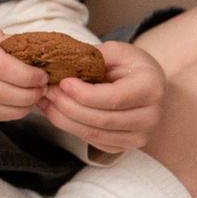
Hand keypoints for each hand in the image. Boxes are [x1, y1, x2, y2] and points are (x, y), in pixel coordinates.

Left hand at [38, 39, 165, 152]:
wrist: (148, 87)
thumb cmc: (131, 66)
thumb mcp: (118, 51)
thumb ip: (94, 56)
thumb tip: (63, 64)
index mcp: (150, 89)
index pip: (113, 98)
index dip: (84, 94)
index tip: (63, 83)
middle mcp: (149, 117)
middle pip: (101, 119)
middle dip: (68, 106)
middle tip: (47, 91)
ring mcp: (138, 136)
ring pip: (93, 133)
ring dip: (63, 118)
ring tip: (45, 101)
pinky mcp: (123, 146)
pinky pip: (91, 140)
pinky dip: (69, 126)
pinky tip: (55, 112)